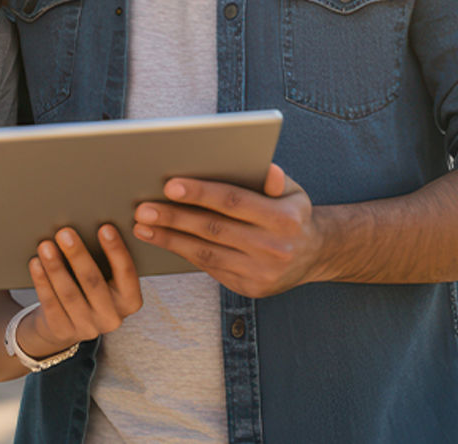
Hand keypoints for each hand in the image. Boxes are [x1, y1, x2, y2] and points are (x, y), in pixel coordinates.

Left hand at [15, 224, 142, 357]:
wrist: (68, 322)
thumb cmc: (91, 287)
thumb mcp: (106, 279)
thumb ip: (105, 259)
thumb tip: (90, 221)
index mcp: (130, 300)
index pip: (126, 273)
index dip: (116, 250)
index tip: (105, 227)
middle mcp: (112, 318)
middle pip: (93, 282)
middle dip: (78, 255)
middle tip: (65, 232)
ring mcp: (88, 327)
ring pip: (69, 293)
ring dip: (55, 267)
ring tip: (45, 245)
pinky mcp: (63, 331)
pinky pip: (50, 304)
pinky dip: (42, 281)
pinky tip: (36, 263)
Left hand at [131, 164, 323, 297]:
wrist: (315, 255)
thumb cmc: (292, 213)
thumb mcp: (293, 191)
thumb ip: (275, 179)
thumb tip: (267, 168)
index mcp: (283, 218)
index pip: (233, 202)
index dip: (200, 193)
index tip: (169, 186)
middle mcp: (273, 248)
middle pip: (213, 229)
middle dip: (174, 218)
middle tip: (142, 208)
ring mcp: (261, 272)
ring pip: (206, 253)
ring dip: (170, 239)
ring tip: (143, 226)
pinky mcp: (250, 289)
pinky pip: (210, 268)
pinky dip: (183, 254)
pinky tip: (163, 241)